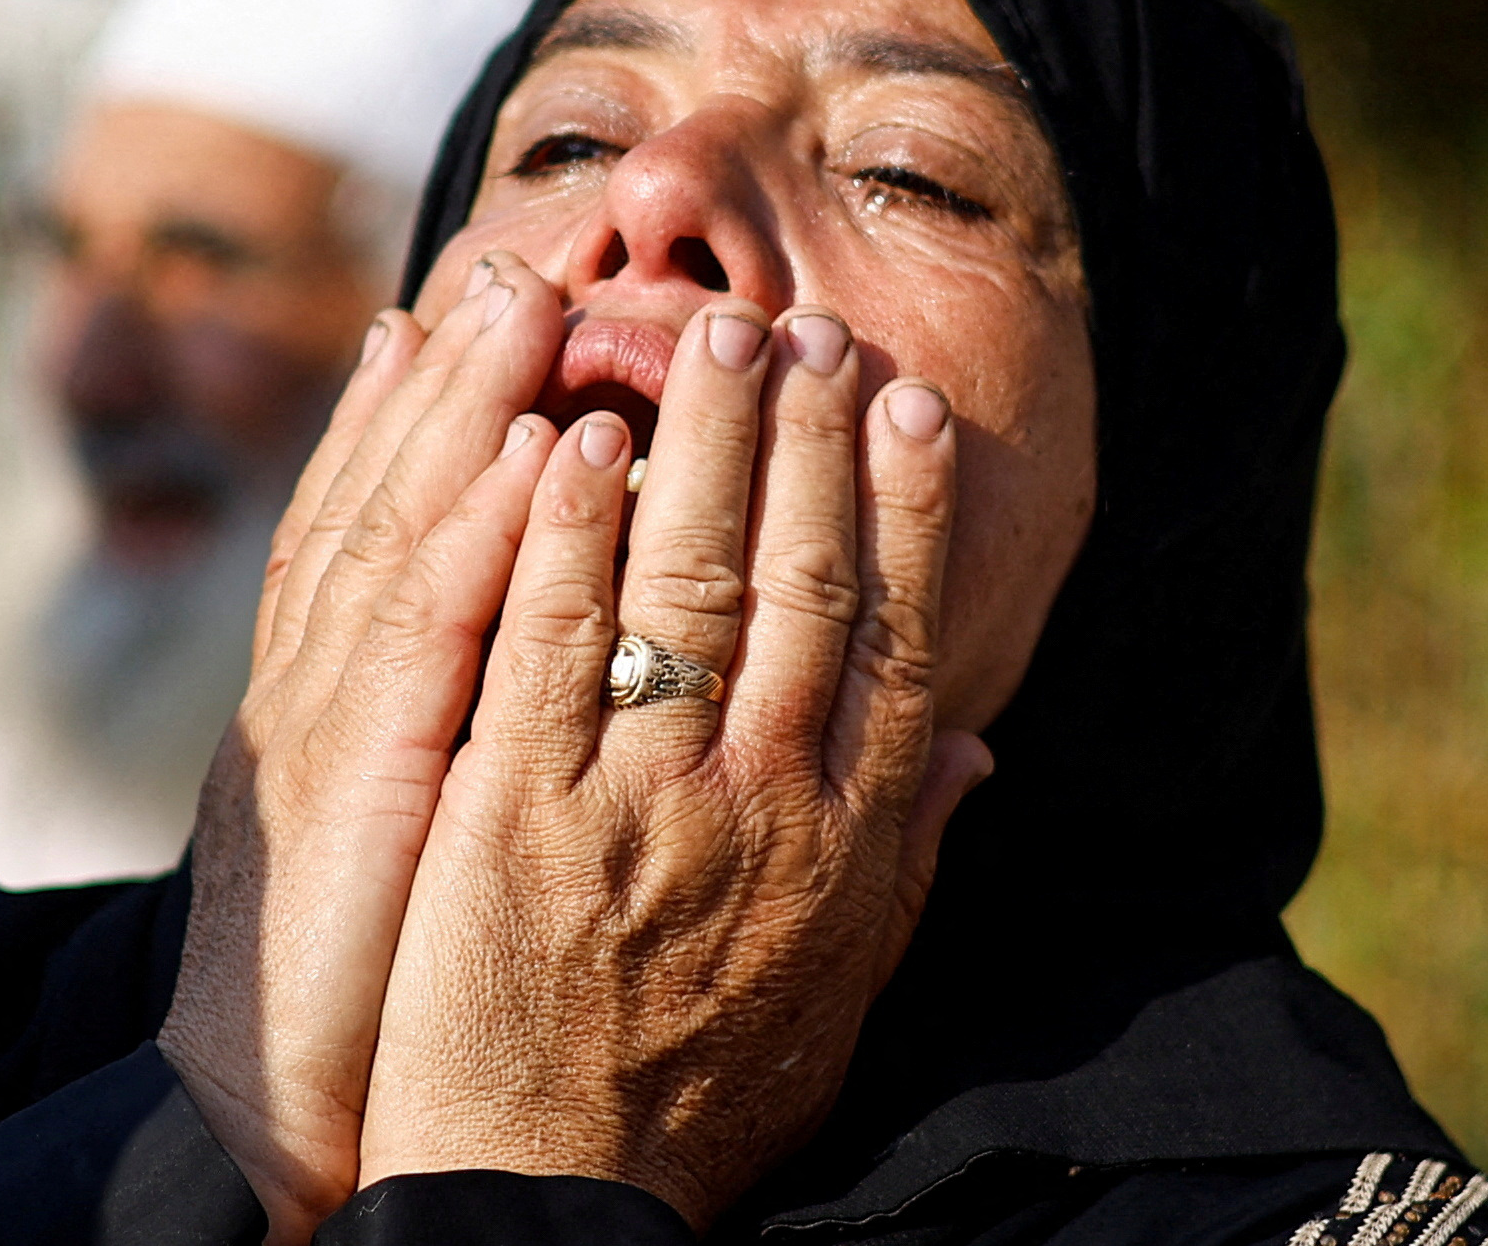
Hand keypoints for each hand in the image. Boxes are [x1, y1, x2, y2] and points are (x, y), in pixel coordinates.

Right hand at [157, 254, 567, 1243]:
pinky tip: (530, 455)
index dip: (429, 415)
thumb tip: (557, 675)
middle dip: (447, 372)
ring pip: (392, 535)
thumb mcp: (419, 846)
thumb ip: (478, 745)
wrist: (261, 1128)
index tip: (487, 310)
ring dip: (460, 409)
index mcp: (336, 706)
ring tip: (526, 295)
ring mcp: (320, 732)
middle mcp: (314, 692)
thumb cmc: (364, 1002)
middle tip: (517, 255)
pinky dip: (471, 538)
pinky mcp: (349, 793)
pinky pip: (420, 649)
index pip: (386, 530)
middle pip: (379, 501)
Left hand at [354, 306, 990, 1230]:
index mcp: (841, 839)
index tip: (910, 409)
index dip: (905, 514)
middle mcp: (757, 799)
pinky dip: (568, 533)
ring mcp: (636, 793)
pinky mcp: (515, 803)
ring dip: (700, 446)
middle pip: (796, 582)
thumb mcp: (842, 991)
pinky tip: (577, 441)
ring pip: (683, 584)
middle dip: (806, 442)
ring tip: (707, 337)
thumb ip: (906, 856)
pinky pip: (551, 640)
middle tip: (805, 328)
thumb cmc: (696, 1095)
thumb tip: (972, 746)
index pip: (890, 637)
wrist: (551, 1194)